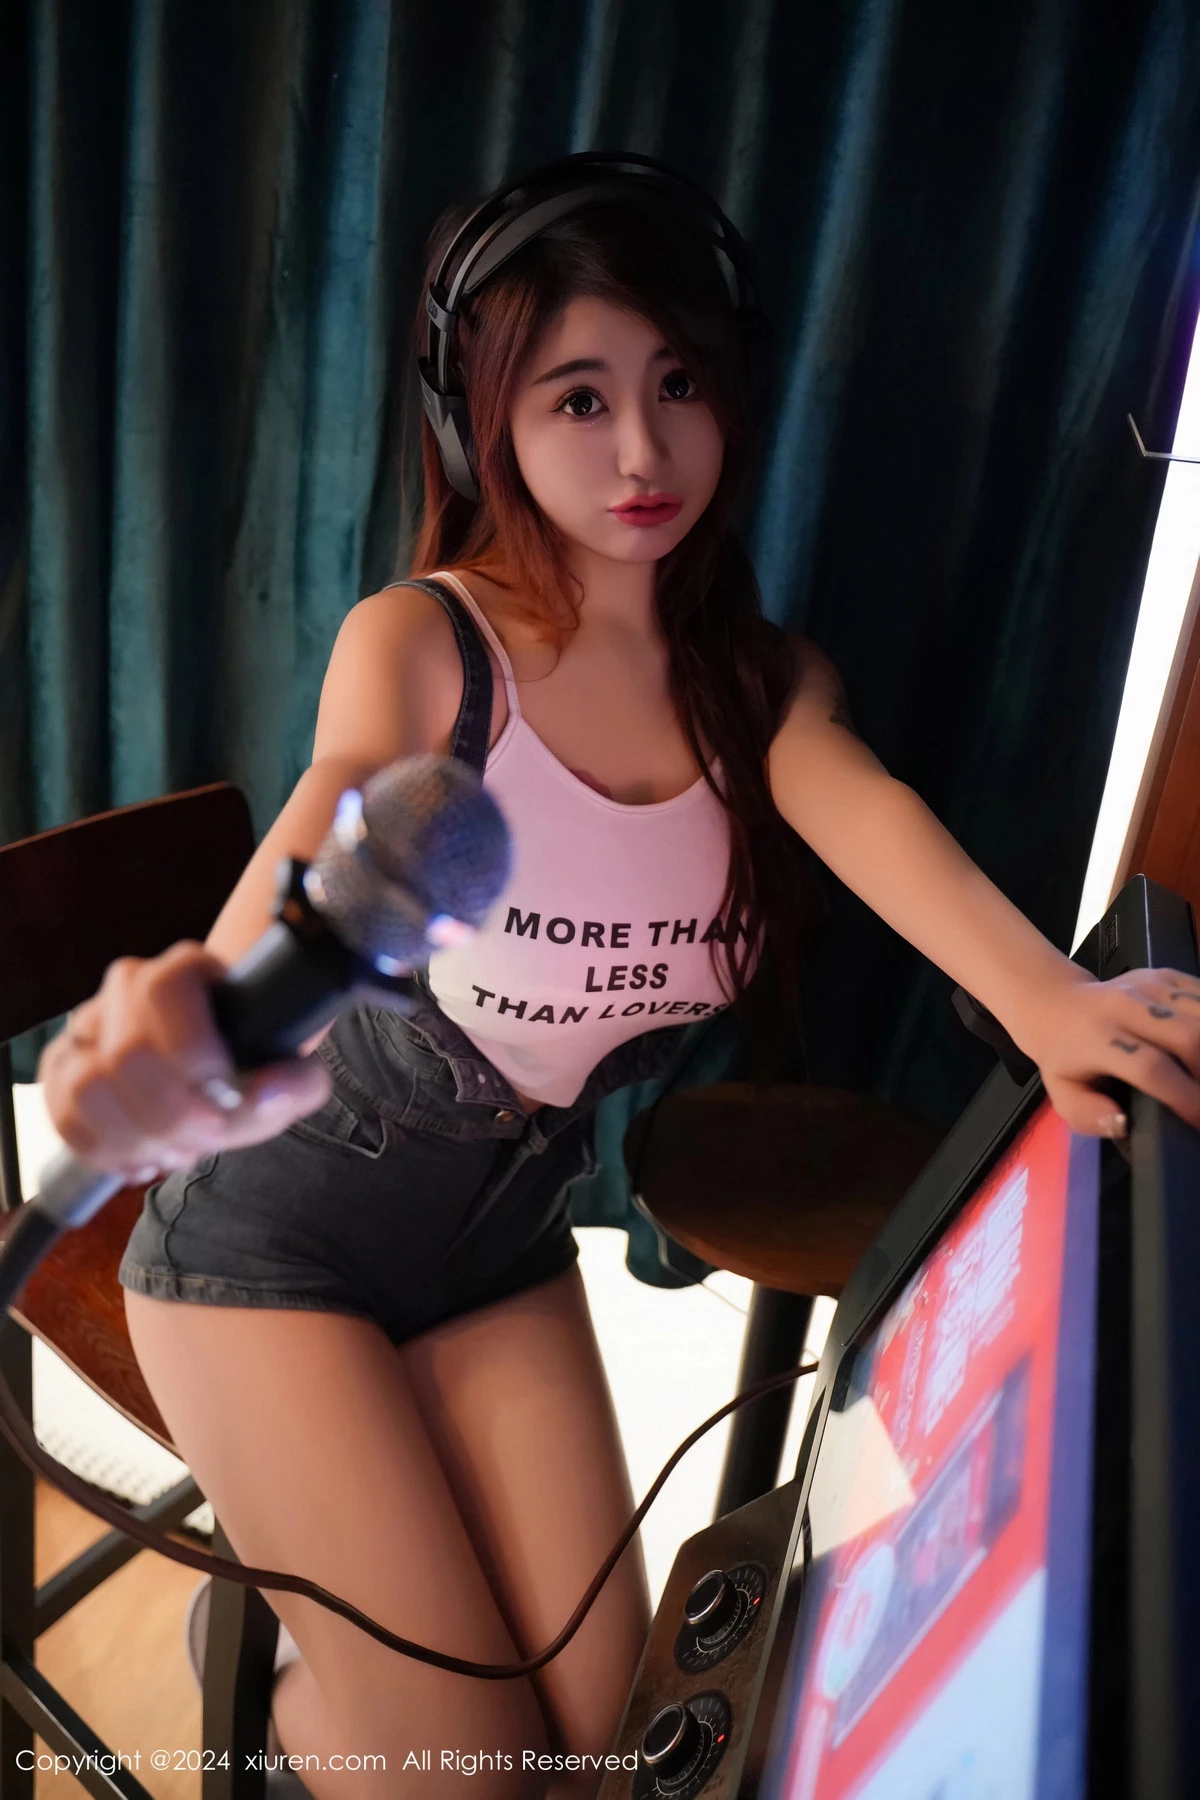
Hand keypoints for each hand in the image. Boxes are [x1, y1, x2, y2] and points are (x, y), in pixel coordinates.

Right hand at [38, 941, 332, 1183]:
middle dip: (169, 1115)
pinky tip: (140, 1161)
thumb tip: (266, 1093)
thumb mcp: (291, 1076)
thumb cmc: (250, 1061)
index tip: (225, 1097)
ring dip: (134, 1138)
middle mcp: (126, 987)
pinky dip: (102, 1151)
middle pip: (126, 1053)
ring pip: (84, 1087)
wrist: (219, 1064)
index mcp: (184, 970)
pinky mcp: (61, 1068)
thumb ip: (297, 1083)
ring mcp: (87, 1026)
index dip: (192, 1053)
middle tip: (204, 1136)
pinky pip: (60, 1115)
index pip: (165, 992)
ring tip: (172, 1152)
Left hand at [1015, 966, 1199, 1137]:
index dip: (1183, 1097)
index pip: (1150, 1067)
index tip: (1197, 1120)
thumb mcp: (1063, 1093)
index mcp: (1098, 1037)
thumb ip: (1088, 1115)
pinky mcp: (1167, 975)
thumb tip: (1124, 1123)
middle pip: (1188, 1037)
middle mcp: (1125, 1004)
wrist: (1058, 1003)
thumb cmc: (1065, 1056)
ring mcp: (1149, 984)